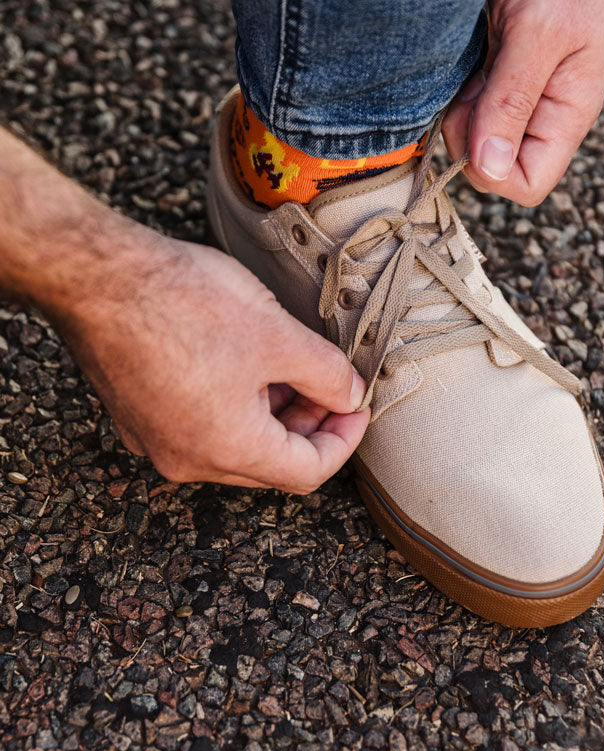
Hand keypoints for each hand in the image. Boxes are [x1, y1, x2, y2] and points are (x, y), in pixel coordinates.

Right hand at [59, 230, 369, 492]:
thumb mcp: (278, 336)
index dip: (343, 440)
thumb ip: (327, 375)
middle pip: (268, 463)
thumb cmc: (184, 303)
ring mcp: (154, 440)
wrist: (99, 277)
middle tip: (327, 382)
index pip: (307, 472)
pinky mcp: (135, 415)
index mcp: (228, 450)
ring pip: (232, 443)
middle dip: (307, 424)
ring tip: (285, 362)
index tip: (357, 407)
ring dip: (269, 412)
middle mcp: (187, 460)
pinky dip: (230, 403)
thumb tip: (349, 396)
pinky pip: (196, 424)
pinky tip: (240, 358)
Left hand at [443, 0, 603, 205]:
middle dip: (461, 128)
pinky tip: (453, 41)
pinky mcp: (495, 58)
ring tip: (461, 48)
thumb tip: (490, 171)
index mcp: (566, 112)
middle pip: (488, 158)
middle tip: (464, 70)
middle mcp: (541, 107)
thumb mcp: (537, 30)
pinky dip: (448, 76)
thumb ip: (512, 101)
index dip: (486, 167)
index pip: (523, 183)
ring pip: (468, 125)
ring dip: (451, 99)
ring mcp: (516, 83)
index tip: (468, 117)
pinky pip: (462, 90)